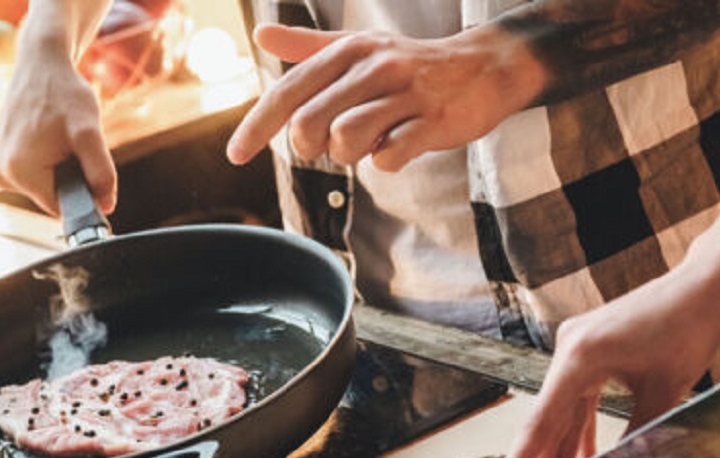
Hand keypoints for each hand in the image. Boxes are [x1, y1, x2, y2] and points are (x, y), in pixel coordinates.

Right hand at [0, 36, 116, 215]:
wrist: (41, 64)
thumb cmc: (64, 94)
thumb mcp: (89, 133)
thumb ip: (101, 172)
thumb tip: (106, 206)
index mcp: (19, 172)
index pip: (63, 208)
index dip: (83, 192)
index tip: (87, 167)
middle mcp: (1, 175)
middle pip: (52, 198)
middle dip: (70, 178)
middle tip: (72, 145)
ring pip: (45, 188)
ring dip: (60, 170)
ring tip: (58, 139)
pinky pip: (35, 177)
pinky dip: (48, 164)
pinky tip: (48, 139)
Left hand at [226, 22, 546, 170]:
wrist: (484, 67)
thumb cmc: (414, 67)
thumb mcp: (360, 50)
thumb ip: (309, 47)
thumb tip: (261, 34)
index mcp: (348, 52)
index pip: (287, 92)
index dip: (256, 127)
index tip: (235, 156)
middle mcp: (372, 67)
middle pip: (309, 122)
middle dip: (311, 147)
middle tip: (331, 145)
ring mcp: (405, 93)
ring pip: (346, 138)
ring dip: (350, 156)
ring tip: (369, 145)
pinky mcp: (433, 120)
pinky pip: (390, 155)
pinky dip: (387, 161)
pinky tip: (399, 148)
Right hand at [495, 262, 719, 457]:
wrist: (704, 286)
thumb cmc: (689, 331)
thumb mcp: (665, 394)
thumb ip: (636, 438)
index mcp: (580, 358)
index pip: (540, 423)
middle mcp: (568, 349)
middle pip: (545, 418)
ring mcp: (576, 347)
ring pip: (562, 410)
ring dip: (561, 448)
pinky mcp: (590, 349)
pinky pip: (578, 396)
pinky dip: (580, 426)